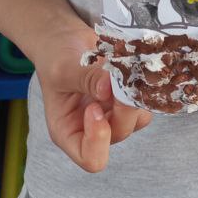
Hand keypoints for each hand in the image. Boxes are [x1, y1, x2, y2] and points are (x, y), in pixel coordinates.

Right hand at [34, 26, 151, 172]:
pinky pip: (143, 101)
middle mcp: (92, 129)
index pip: (91, 158)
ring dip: (133, 96)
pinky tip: (128, 67)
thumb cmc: (54, 57)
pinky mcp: (125, 100)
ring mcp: (112, 115)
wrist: (65, 39)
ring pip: (136, 119)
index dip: (99, 140)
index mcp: (68, 132)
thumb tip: (111, 88)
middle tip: (116, 79)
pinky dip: (140, 86)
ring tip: (121, 70)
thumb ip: (85, 79)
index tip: (94, 108)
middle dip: (122, 109)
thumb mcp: (62, 69)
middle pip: (119, 134)